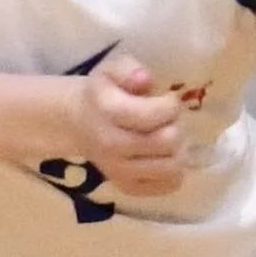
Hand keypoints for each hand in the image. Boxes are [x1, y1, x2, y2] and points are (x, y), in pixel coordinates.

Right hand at [70, 49, 184, 198]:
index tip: (167, 100)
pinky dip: (173, 172)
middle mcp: (111, 145)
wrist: (77, 122)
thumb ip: (129, 69)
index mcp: (108, 112)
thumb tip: (144, 79)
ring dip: (177, 150)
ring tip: (166, 138)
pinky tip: (163, 157)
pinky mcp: (127, 187)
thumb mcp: (111, 70)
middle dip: (175, 126)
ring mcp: (119, 170)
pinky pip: (168, 185)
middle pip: (168, 141)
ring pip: (171, 167)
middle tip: (167, 120)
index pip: (154, 115)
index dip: (170, 105)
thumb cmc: (103, 94)